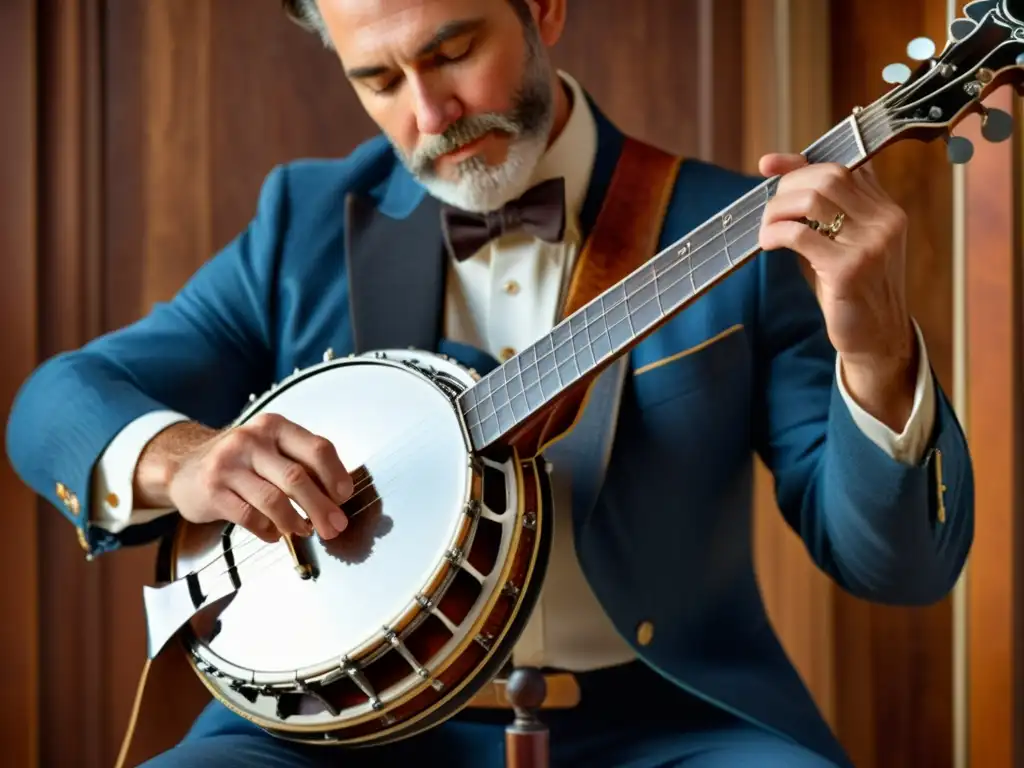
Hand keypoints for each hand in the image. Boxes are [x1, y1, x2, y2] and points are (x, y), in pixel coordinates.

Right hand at [137, 415, 353, 541]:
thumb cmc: (241, 462)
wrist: (185, 467)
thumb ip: (302, 465)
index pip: (317, 448)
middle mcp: (252, 440)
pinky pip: (250, 517)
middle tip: (334, 527)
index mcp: (275, 427)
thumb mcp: (272, 450)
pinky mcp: (212, 490)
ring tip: (304, 530)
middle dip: (321, 507)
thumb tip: (337, 498)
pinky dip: (268, 530)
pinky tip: (274, 534)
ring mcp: (229, 464)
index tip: (344, 497)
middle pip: (297, 477)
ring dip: (295, 522)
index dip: (336, 475)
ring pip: (273, 500)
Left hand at [758, 153, 917, 429]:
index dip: (801, 161)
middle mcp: (885, 220)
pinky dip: (776, 233)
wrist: (876, 339)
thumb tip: (776, 172)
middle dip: (786, 189)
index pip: (845, 165)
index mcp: (886, 209)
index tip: (767, 165)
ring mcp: (871, 243)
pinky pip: (801, 234)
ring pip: (813, 199)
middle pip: (828, 176)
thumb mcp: (840, 243)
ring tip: (766, 230)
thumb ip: (819, 212)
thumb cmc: (850, 290)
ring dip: (777, 211)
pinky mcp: (850, 268)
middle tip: (770, 213)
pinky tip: (767, 244)